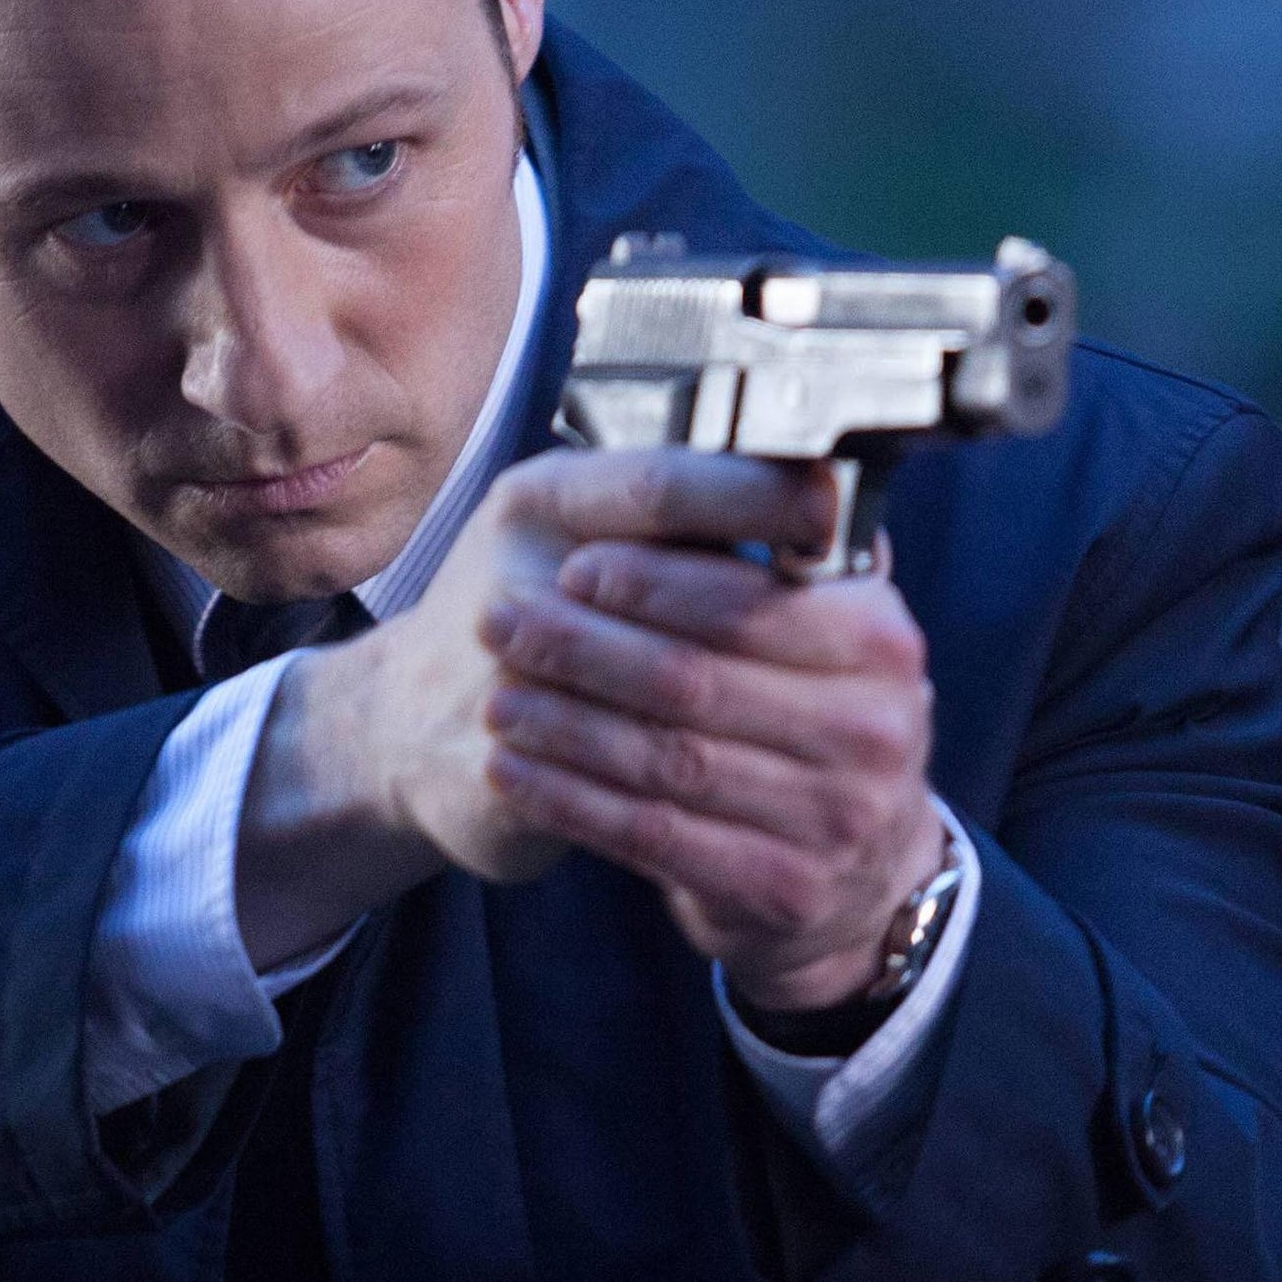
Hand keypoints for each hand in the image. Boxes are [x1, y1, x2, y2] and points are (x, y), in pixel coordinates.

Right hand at [235, 445, 851, 959]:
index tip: (835, 509)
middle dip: (787, 637)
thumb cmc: (530, 617)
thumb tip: (829, 495)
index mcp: (541, 501)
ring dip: (765, 723)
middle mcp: (511, 571)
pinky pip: (621, 784)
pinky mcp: (495, 761)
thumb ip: (686, 523)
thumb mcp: (586, 536)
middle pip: (681, 604)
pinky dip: (706, 791)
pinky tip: (768, 794)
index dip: (758, 498)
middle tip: (879, 661)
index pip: (664, 487)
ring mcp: (496, 673)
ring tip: (837, 737)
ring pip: (664, 703)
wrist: (402, 725)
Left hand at [474, 469, 948, 1011]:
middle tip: (499, 621)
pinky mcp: (781, 888)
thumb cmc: (812, 720)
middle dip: (585, 649)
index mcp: (881, 642)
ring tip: (495, 695)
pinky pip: (653, 835)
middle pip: (698, 680)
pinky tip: (513, 770)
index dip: (656, 583)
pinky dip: (572, 800)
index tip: (575, 564)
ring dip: (566, 726)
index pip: (756, 600)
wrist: (858, 876)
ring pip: (667, 759)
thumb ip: (781, 559)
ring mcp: (833, 818)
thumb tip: (720, 450)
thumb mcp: (828, 633)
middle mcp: (873, 731)